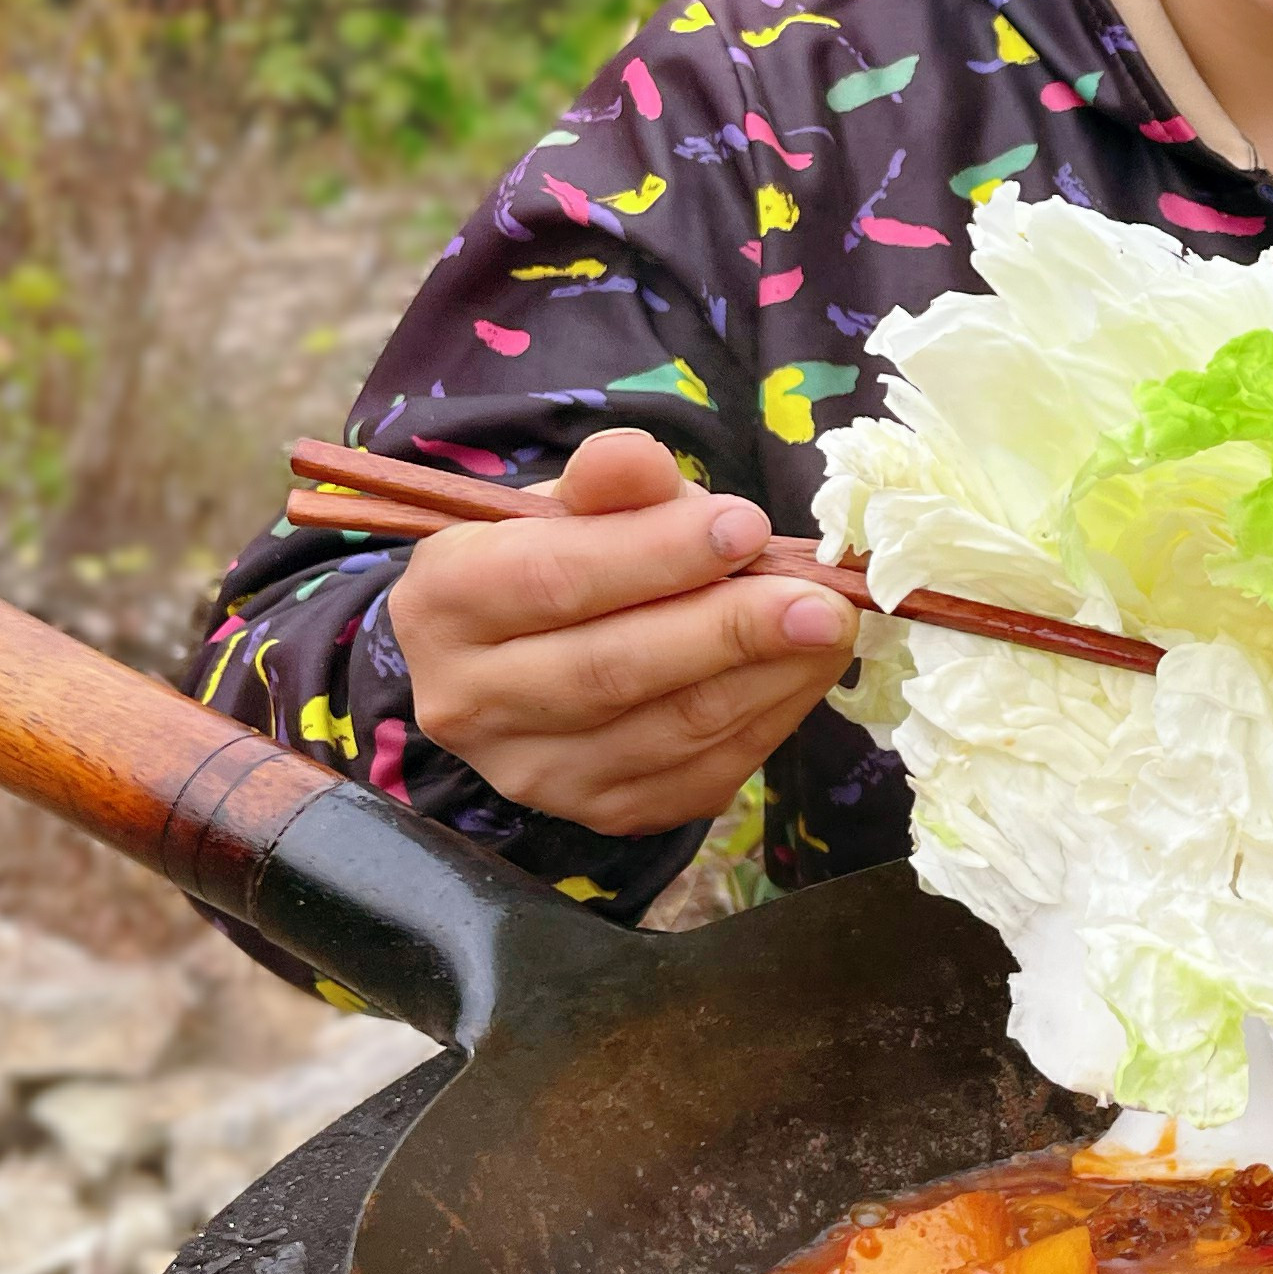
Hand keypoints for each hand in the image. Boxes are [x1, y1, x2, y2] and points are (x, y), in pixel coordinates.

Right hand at [385, 428, 858, 834]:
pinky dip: (766, 722)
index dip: (656, 554)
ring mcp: (535, 772)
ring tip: (828, 626)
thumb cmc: (554, 557)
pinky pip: (699, 776)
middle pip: (611, 669)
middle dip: (729, 629)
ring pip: (666, 733)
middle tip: (819, 597)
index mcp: (445, 602)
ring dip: (766, 679)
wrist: (525, 652)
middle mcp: (470, 702)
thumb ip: (608, 480)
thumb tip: (644, 461)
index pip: (554, 578)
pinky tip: (803, 672)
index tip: (747, 525)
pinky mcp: (601, 812)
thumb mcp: (568, 501)